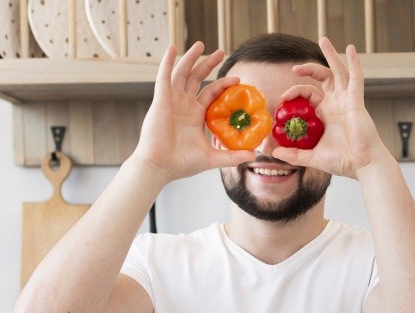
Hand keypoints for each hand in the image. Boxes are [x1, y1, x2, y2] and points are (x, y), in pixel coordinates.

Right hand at [132, 42, 256, 182]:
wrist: (160, 166)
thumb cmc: (182, 164)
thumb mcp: (212, 158)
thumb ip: (232, 156)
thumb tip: (254, 155)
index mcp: (195, 115)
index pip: (211, 93)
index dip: (223, 84)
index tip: (238, 79)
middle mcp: (184, 105)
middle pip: (197, 78)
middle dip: (208, 64)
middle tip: (221, 51)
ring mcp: (172, 100)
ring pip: (182, 73)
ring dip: (191, 57)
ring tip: (201, 43)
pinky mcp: (161, 99)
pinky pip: (164, 76)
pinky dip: (168, 61)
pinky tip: (173, 48)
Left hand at [269, 38, 389, 177]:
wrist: (363, 165)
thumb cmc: (343, 162)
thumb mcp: (313, 157)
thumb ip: (294, 154)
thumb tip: (273, 153)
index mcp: (326, 114)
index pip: (308, 94)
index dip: (294, 92)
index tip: (283, 98)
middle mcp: (336, 104)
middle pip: (323, 78)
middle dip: (308, 69)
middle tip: (294, 68)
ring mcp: (347, 100)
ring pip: (339, 71)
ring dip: (331, 55)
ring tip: (324, 39)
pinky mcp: (356, 101)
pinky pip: (356, 78)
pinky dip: (355, 63)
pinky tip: (351, 50)